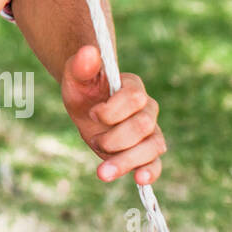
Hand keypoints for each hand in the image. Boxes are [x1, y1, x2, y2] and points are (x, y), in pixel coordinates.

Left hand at [61, 45, 166, 184]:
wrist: (86, 105)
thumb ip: (82, 65)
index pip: (134, 97)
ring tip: (102, 172)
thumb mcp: (76, 76)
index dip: (113, 109)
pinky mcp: (144, 152)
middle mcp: (147, 109)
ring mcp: (149, 131)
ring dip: (127, 160)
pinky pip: (155, 163)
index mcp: (133, 87)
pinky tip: (139, 180)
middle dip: (116, 137)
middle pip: (144, 125)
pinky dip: (150, 172)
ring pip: (152, 147)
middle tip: (93, 139)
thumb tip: (89, 50)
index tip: (92, 113)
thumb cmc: (83, 88)